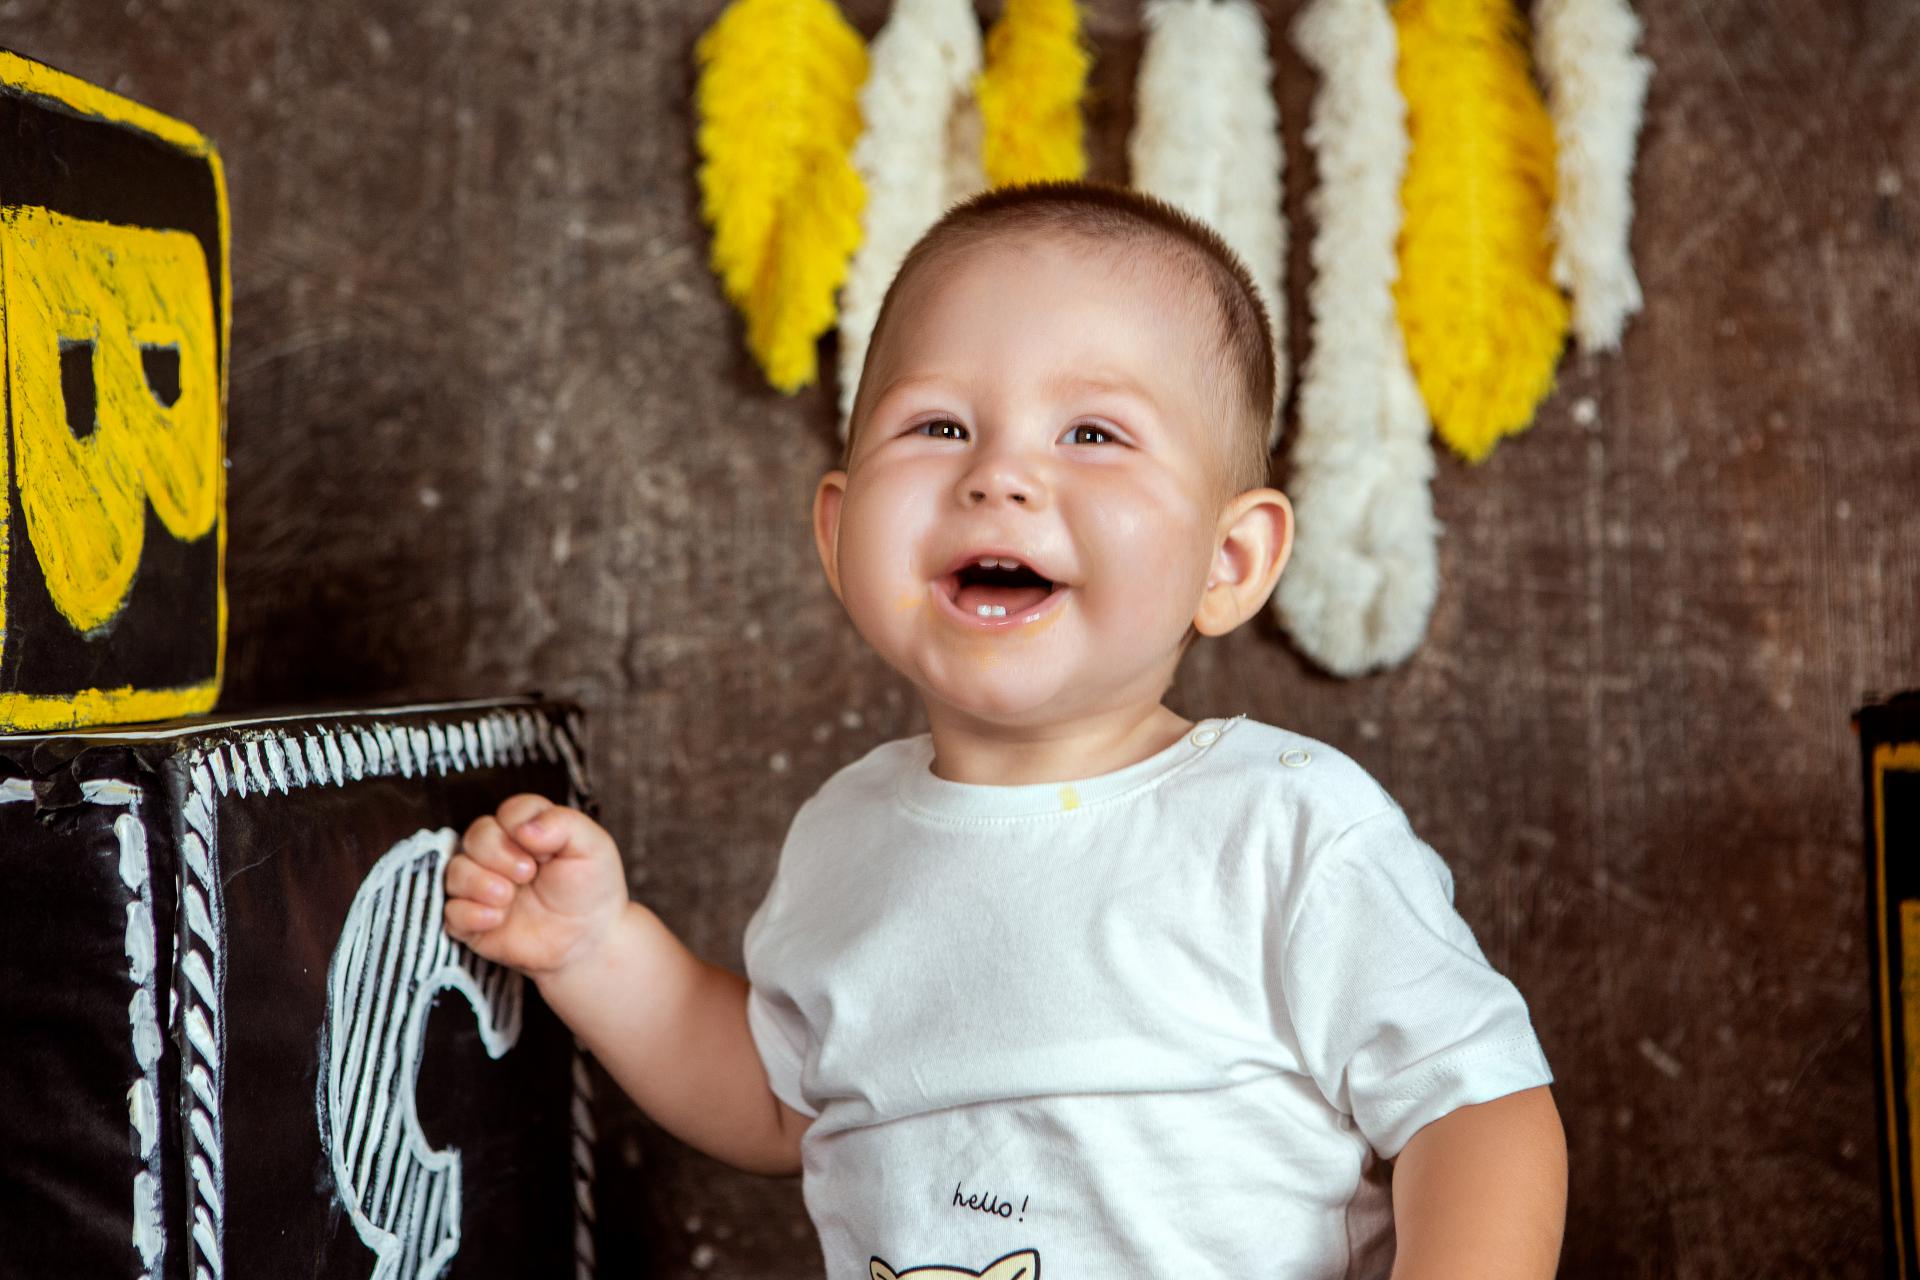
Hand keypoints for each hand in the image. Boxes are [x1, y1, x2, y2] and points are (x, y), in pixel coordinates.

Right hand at [444, 794, 628, 977]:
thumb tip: (523, 829)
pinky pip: (449, 911)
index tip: (545, 852)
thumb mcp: (592, 847)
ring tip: (508, 897)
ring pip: (456, 871)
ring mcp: (482, 886)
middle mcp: (500, 853)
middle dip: (498, 853)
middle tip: (527, 874)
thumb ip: (563, 824)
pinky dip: (469, 914)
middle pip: (476, 835)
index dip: (520, 827)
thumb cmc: (591, 889)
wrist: (588, 941)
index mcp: (527, 829)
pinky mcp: (471, 919)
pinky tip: (496, 919)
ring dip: (479, 883)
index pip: (508, 812)